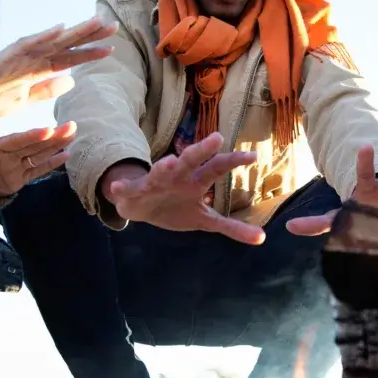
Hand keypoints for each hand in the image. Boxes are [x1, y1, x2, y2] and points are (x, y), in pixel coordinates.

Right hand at [0, 17, 116, 123]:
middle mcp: (35, 57)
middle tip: (113, 26)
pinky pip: (28, 44)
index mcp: (40, 67)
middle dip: (90, 35)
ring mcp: (22, 55)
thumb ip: (47, 90)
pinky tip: (60, 28)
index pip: (71, 57)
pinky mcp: (8, 56)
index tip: (112, 48)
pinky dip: (43, 36)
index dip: (90, 52)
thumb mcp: (26, 99)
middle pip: (68, 43)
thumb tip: (72, 80)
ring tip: (95, 22)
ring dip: (74, 31)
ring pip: (54, 40)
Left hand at [0, 122, 76, 197]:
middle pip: (34, 144)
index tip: (47, 129)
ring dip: (56, 145)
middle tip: (71, 125)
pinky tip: (65, 155)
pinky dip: (51, 163)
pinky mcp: (18, 179)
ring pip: (39, 154)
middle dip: (53, 136)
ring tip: (73, 134)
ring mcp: (14, 165)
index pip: (17, 141)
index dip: (32, 136)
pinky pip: (37, 170)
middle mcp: (7, 154)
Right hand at [103, 132, 266, 244]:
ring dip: (164, 167)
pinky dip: (121, 189)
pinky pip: (127, 191)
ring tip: (169, 162)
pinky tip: (115, 188)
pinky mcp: (133, 192)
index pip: (217, 167)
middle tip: (217, 139)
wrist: (140, 207)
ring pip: (160, 171)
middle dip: (203, 150)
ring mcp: (155, 182)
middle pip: (192, 161)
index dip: (233, 161)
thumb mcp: (204, 220)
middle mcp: (178, 176)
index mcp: (196, 181)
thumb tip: (262, 239)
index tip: (253, 155)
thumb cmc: (176, 207)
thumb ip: (231, 227)